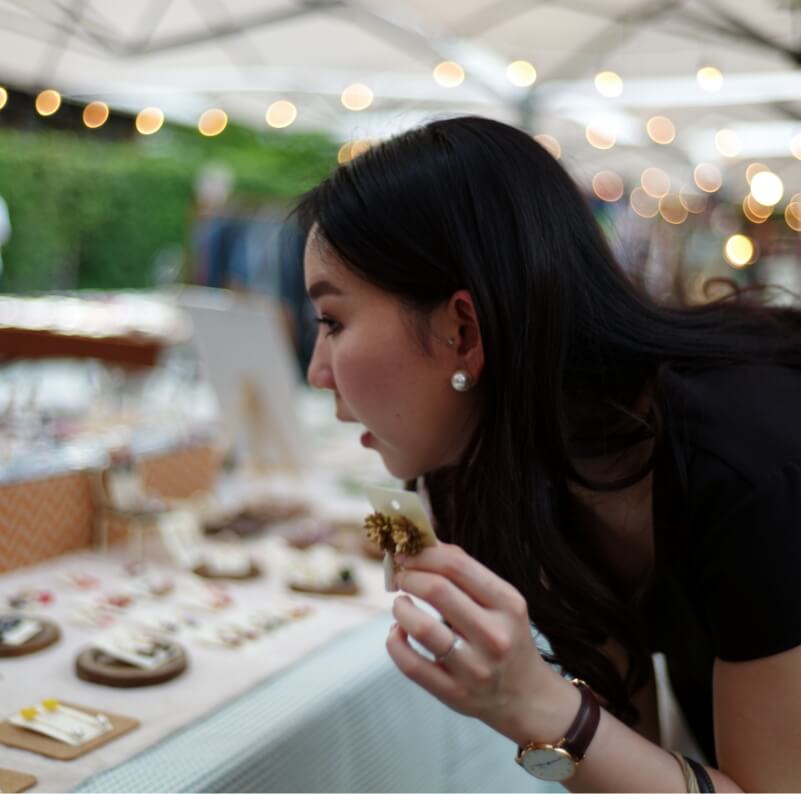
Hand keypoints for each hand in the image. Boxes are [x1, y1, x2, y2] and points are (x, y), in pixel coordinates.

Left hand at [386, 542, 572, 743]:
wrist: (526, 696)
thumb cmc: (505, 635)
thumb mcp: (501, 602)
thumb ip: (466, 572)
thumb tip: (425, 542)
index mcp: (508, 604)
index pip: (457, 565)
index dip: (423, 553)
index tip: (406, 551)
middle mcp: (495, 635)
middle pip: (437, 590)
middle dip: (409, 576)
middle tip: (401, 575)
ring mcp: (475, 668)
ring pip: (421, 628)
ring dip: (400, 608)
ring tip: (400, 603)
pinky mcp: (454, 694)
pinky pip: (410, 664)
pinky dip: (395, 642)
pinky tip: (398, 632)